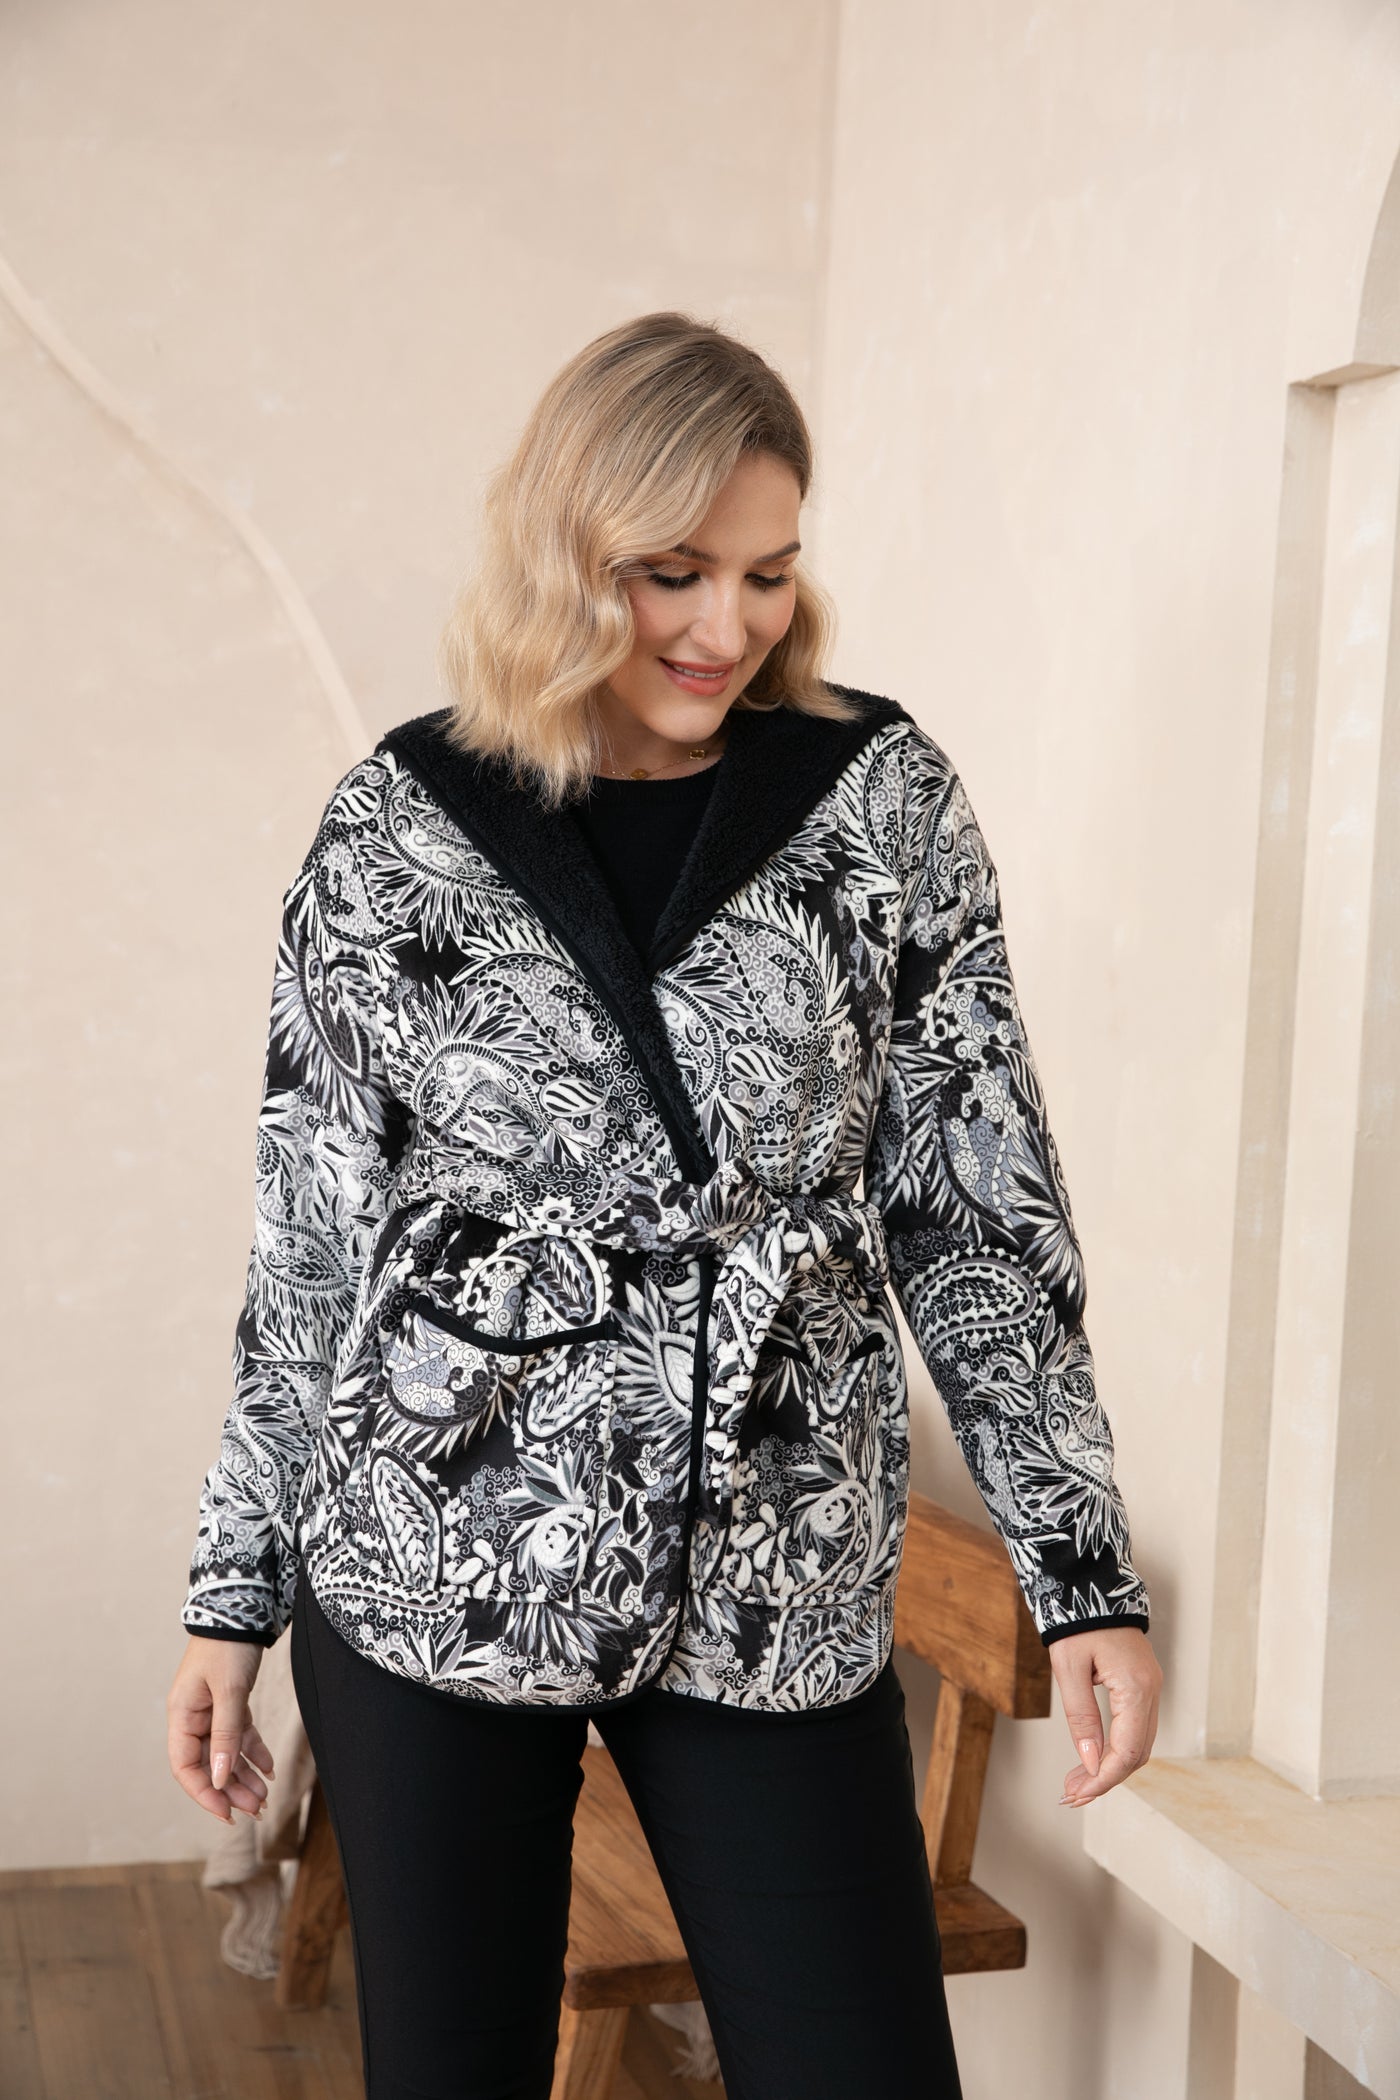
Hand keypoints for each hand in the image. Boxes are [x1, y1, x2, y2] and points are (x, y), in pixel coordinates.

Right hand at [167, 1635, 276, 1823]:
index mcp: (182, 1715)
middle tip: (256, 1810)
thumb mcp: (229, 1691)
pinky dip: (253, 1753)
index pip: (185, 1767)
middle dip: (230, 1790)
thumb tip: (218, 1779)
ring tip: (266, 1798)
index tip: (227, 1813)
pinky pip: (239, 1736)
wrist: (242, 1610)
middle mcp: (193, 1717)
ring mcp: (211, 1711)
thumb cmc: (229, 1647)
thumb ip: (224, 1735)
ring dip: (243, 1776)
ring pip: (225, 1754)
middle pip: (208, 1765)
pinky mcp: (230, 1703)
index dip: (204, 1793)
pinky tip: (269, 1769)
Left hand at [1048, 1625, 1161, 1805]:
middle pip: (1137, 1753)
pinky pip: (1135, 1727)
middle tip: (1071, 1794)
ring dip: (1109, 1766)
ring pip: (1138, 1743)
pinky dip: (1115, 1748)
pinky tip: (1091, 1758)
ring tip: (1075, 1782)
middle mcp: (1151, 1691)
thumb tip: (1090, 1763)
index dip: (1103, 1778)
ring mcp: (1150, 1688)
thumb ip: (1081, 1717)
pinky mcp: (1142, 1685)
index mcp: (1136, 1688)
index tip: (1078, 1793)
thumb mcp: (1069, 1669)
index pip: (1127, 1750)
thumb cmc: (1076, 1622)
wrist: (1090, 1584)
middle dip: (1105, 1778)